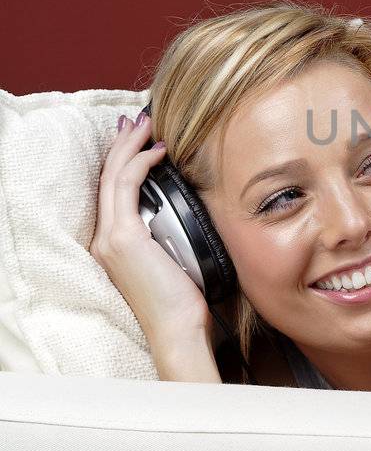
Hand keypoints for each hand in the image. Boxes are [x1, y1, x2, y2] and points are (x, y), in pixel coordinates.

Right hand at [89, 112, 213, 348]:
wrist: (178, 329)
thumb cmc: (182, 301)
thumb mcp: (173, 258)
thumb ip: (169, 233)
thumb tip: (187, 209)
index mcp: (112, 243)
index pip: (112, 191)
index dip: (123, 160)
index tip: (140, 139)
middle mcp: (104, 239)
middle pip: (107, 177)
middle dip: (124, 143)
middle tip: (140, 120)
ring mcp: (110, 238)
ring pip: (114, 176)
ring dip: (131, 146)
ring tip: (148, 126)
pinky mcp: (124, 238)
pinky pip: (127, 186)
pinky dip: (141, 163)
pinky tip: (159, 151)